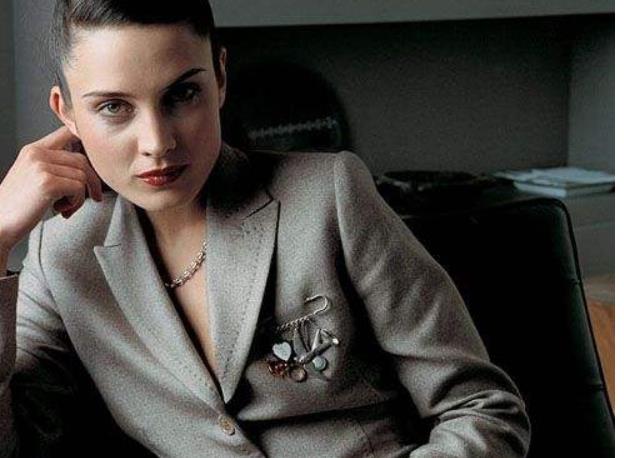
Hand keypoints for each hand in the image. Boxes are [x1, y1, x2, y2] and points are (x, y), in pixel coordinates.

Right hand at [0, 126, 102, 252]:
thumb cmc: (18, 207)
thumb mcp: (33, 176)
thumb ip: (54, 165)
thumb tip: (86, 166)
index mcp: (33, 149)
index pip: (67, 132)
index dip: (86, 145)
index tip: (93, 165)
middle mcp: (37, 154)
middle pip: (82, 159)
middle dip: (91, 181)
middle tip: (92, 197)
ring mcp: (41, 167)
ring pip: (82, 175)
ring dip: (80, 197)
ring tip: (66, 207)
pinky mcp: (47, 183)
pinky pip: (79, 188)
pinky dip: (75, 203)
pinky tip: (60, 210)